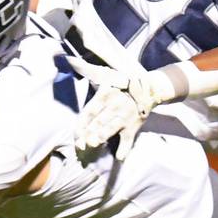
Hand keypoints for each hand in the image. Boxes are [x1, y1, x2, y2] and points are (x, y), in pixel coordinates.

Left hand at [68, 55, 188, 159]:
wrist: (149, 87)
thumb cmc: (120, 82)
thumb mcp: (104, 74)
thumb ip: (85, 69)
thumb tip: (68, 59)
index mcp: (104, 95)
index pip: (88, 111)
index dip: (81, 124)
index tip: (75, 135)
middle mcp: (113, 106)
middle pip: (98, 121)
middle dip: (88, 132)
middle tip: (81, 143)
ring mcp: (125, 117)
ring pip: (112, 127)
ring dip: (103, 135)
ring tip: (94, 143)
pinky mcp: (134, 126)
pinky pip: (129, 138)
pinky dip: (126, 148)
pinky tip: (120, 157)